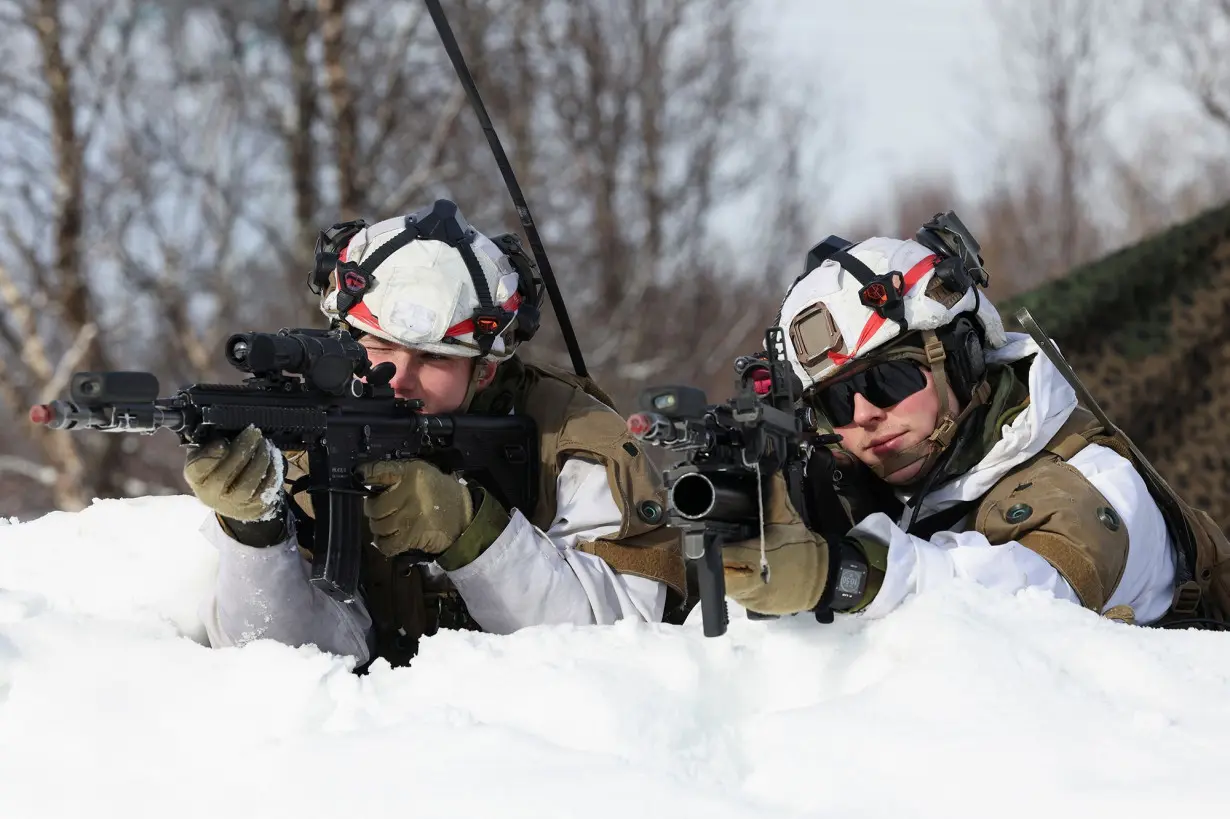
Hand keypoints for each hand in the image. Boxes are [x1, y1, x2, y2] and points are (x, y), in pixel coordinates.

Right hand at [183, 426, 282, 522]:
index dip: (210, 455)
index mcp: (196, 478)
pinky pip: (267, 484)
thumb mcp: (203, 459)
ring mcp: (235, 502)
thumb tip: (218, 430)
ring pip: (250, 478)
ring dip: (260, 456)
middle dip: (243, 447)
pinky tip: (271, 454)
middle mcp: (213, 494)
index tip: (222, 442)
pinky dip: (272, 467)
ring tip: (264, 442)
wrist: (231, 503)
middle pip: (228, 471)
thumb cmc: (215, 472)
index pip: (197, 467)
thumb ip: (207, 445)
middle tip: (253, 431)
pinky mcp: (255, 504)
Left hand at [358, 460, 506, 566]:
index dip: (366, 474)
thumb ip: (399, 474)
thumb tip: (369, 479)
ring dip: (379, 528)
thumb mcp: (423, 473)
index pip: (379, 471)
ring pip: (378, 526)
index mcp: (412, 473)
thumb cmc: (441, 493)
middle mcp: (409, 493)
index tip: (360, 476)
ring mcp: (410, 516)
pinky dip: (384, 544)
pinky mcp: (413, 536)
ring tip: (388, 524)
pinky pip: (387, 544)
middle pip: (374, 506)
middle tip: (379, 510)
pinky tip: (389, 539)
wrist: (465, 516)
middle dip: (373, 510)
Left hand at [722, 472, 828, 614]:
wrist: (825, 578)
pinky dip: (737, 586)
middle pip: (719, 575)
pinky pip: (738, 598)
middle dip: (717, 563)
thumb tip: (770, 471)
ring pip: (726, 588)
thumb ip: (774, 496)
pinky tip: (743, 574)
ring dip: (726, 575)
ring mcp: (753, 599)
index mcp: (756, 557)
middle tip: (720, 550)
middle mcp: (751, 582)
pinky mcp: (757, 609)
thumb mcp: (789, 520)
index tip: (712, 537)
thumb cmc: (803, 548)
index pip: (721, 555)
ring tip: (732, 561)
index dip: (713, 547)